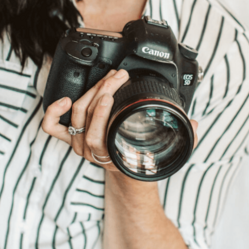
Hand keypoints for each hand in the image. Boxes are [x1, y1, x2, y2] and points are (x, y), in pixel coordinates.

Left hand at [42, 68, 199, 168]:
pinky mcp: (71, 137)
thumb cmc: (144, 160)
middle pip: (86, 116)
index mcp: (109, 156)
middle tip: (120, 75)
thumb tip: (195, 125)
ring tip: (110, 77)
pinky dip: (54, 111)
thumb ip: (185, 141)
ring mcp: (78, 144)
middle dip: (103, 89)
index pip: (96, 135)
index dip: (102, 111)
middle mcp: (91, 152)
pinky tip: (65, 98)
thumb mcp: (165, 153)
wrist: (130, 173)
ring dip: (91, 90)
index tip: (115, 92)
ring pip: (75, 114)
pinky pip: (53, 127)